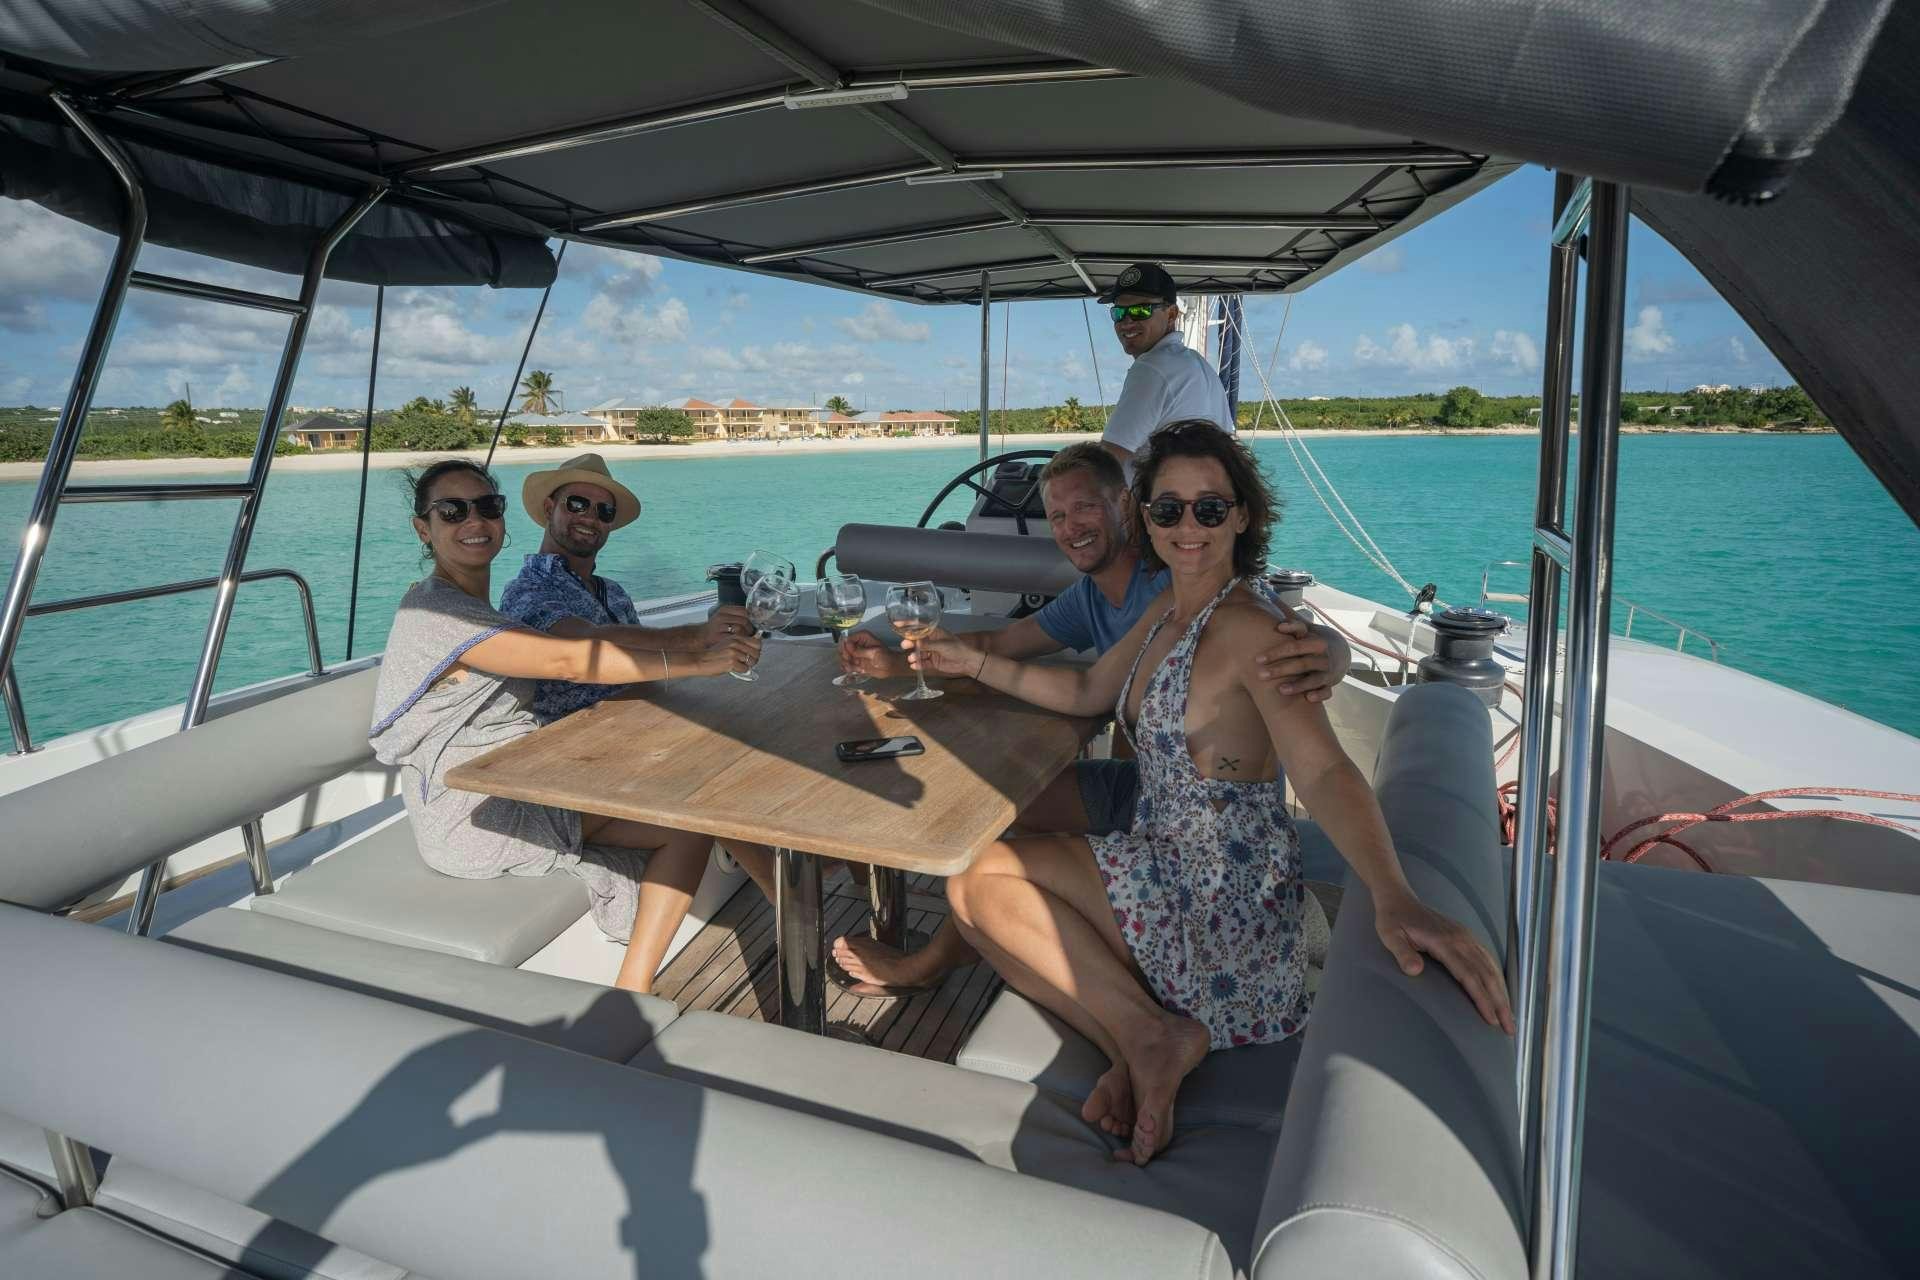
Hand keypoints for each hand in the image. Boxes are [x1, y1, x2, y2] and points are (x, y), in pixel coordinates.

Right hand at [692, 632, 760, 677]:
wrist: (700, 660)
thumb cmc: (713, 654)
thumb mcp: (727, 644)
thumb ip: (740, 644)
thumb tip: (755, 647)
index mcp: (736, 637)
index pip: (757, 642)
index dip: (757, 650)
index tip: (753, 653)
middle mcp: (736, 643)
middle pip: (756, 652)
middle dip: (754, 659)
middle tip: (747, 662)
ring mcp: (734, 652)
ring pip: (752, 661)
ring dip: (747, 665)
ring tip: (739, 665)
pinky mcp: (731, 662)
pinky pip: (745, 669)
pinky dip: (741, 671)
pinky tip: (733, 669)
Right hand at [700, 605, 752, 646]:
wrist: (699, 637)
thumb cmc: (714, 629)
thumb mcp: (724, 618)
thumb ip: (736, 617)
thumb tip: (753, 620)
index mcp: (724, 610)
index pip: (743, 611)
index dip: (751, 619)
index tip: (752, 625)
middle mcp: (721, 616)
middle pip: (743, 620)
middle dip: (750, 629)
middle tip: (751, 635)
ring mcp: (719, 627)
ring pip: (739, 628)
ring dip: (745, 635)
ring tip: (745, 639)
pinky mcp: (718, 637)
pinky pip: (733, 638)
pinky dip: (738, 641)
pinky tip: (739, 644)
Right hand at [839, 629, 905, 678]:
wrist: (891, 667)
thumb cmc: (886, 657)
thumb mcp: (874, 653)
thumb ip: (860, 650)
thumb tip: (847, 645)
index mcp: (862, 637)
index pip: (846, 640)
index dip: (845, 648)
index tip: (849, 656)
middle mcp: (857, 643)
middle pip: (842, 649)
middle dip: (846, 657)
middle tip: (854, 663)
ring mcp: (855, 653)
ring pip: (843, 657)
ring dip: (848, 665)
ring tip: (858, 668)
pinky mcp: (855, 661)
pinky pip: (846, 664)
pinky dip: (849, 669)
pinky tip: (858, 670)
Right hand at [903, 627, 980, 678]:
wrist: (967, 662)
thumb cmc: (957, 648)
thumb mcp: (942, 645)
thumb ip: (928, 644)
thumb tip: (915, 642)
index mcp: (934, 632)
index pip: (919, 626)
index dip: (909, 624)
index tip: (898, 624)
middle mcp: (931, 641)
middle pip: (916, 640)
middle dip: (909, 642)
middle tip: (904, 645)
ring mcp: (931, 652)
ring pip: (918, 653)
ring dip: (914, 655)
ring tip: (912, 659)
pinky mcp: (933, 662)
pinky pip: (923, 663)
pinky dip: (918, 664)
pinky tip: (914, 666)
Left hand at [1255, 618, 1337, 702]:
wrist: (1341, 653)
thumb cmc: (1312, 639)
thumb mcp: (1304, 626)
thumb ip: (1288, 616)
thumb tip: (1269, 594)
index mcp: (1312, 638)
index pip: (1300, 634)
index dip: (1290, 629)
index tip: (1277, 629)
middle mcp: (1320, 654)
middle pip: (1301, 660)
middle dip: (1281, 666)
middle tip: (1260, 672)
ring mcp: (1326, 669)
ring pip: (1314, 677)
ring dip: (1298, 684)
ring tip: (1280, 690)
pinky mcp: (1329, 683)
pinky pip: (1327, 690)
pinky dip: (1320, 694)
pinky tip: (1308, 698)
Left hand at [1373, 890, 1513, 1033]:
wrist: (1398, 898)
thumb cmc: (1392, 919)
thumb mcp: (1389, 936)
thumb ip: (1401, 953)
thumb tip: (1414, 971)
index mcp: (1444, 942)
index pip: (1469, 975)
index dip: (1482, 999)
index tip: (1491, 1019)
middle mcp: (1460, 939)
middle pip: (1487, 975)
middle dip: (1500, 1003)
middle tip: (1509, 1029)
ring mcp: (1465, 937)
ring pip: (1491, 968)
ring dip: (1502, 993)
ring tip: (1510, 1017)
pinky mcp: (1465, 937)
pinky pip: (1487, 959)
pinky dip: (1498, 978)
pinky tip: (1502, 992)